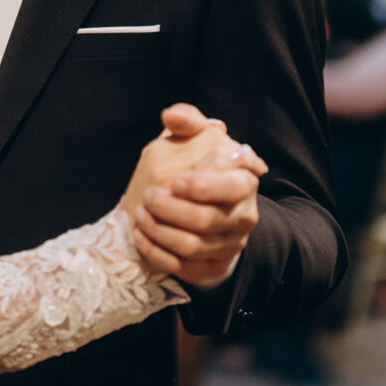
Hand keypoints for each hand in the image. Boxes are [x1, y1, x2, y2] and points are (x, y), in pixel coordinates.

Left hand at [121, 104, 267, 287]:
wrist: (204, 206)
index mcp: (244, 180)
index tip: (175, 182)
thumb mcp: (196, 138)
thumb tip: (171, 116)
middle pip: (206, 221)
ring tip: (140, 214)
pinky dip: (158, 253)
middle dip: (170, 210)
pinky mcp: (215, 266)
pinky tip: (141, 236)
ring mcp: (231, 244)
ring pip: (192, 247)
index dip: (202, 187)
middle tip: (148, 197)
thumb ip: (186, 121)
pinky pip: (185, 268)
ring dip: (159, 232)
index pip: (232, 187)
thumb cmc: (198, 166)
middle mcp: (243, 215)